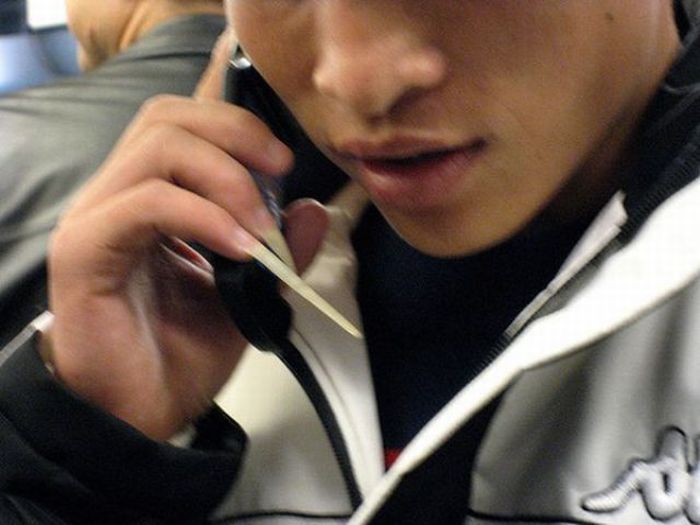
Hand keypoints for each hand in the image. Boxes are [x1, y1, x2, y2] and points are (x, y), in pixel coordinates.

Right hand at [43, 31, 327, 439]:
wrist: (140, 414)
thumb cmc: (183, 353)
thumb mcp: (251, 297)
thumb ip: (281, 252)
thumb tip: (313, 210)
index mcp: (154, 195)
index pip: (184, 122)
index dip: (236, 121)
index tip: (286, 158)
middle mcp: (119, 193)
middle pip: (169, 116)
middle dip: (236, 133)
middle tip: (281, 170)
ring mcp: (97, 215)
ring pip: (159, 147)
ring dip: (226, 177)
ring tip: (260, 227)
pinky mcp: (85, 248)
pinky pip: (147, 203)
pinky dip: (202, 215)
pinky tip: (238, 246)